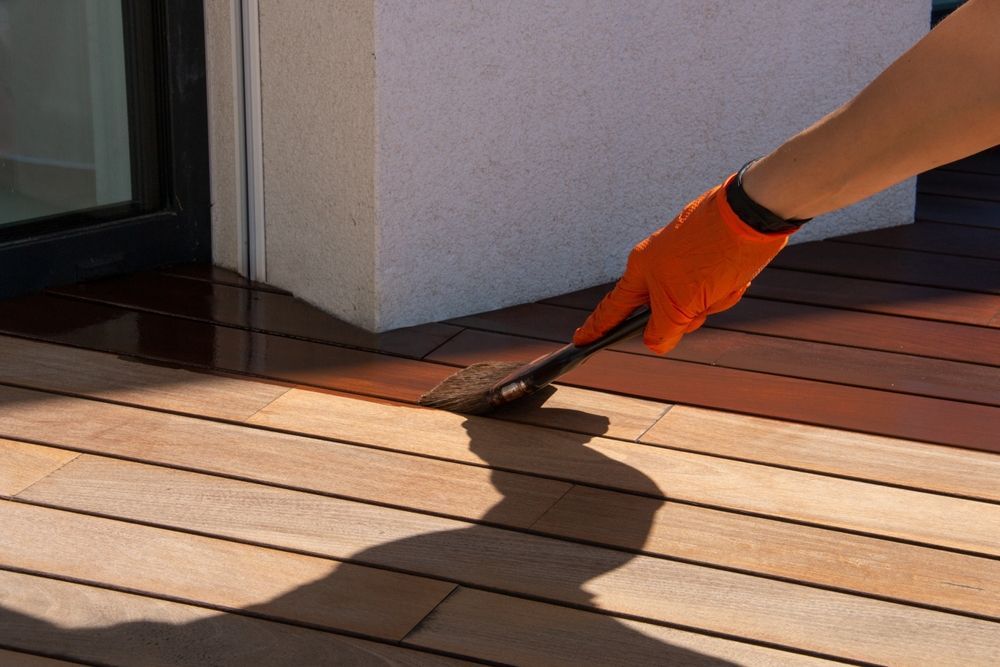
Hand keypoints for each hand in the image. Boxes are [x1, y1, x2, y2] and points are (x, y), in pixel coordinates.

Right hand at [572, 174, 793, 353]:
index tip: (580, 341)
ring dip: (713, 301)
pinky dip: (727, 289)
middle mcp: (658, 264)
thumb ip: (663, 330)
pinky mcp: (711, 256)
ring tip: (723, 282)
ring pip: (695, 304)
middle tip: (701, 302)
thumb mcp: (680, 304)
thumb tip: (656, 343)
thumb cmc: (709, 255)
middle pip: (664, 313)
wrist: (751, 214)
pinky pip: (716, 289)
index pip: (612, 309)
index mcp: (640, 271)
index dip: (596, 328)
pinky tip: (737, 275)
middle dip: (688, 316)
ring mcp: (685, 259)